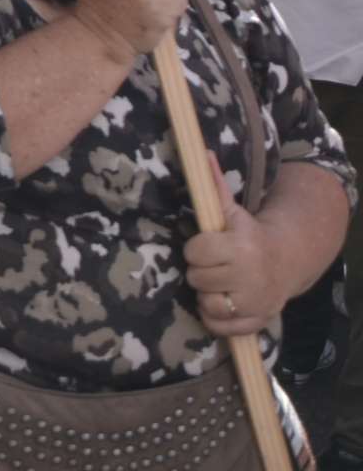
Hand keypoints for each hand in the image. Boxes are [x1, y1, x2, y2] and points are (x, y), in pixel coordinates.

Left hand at [187, 155, 280, 336]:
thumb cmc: (249, 235)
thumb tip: (203, 154)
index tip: (207, 246)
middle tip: (215, 265)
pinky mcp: (256, 322)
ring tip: (219, 283)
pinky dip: (215, 319)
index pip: (195, 251)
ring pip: (206, 303)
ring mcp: (255, 303)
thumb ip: (215, 187)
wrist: (287, 261)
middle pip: (196, 278)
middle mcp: (251, 277)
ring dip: (207, 295)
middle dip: (201, 271)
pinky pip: (219, 327)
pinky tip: (223, 303)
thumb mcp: (233, 212)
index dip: (197, 249)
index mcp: (243, 248)